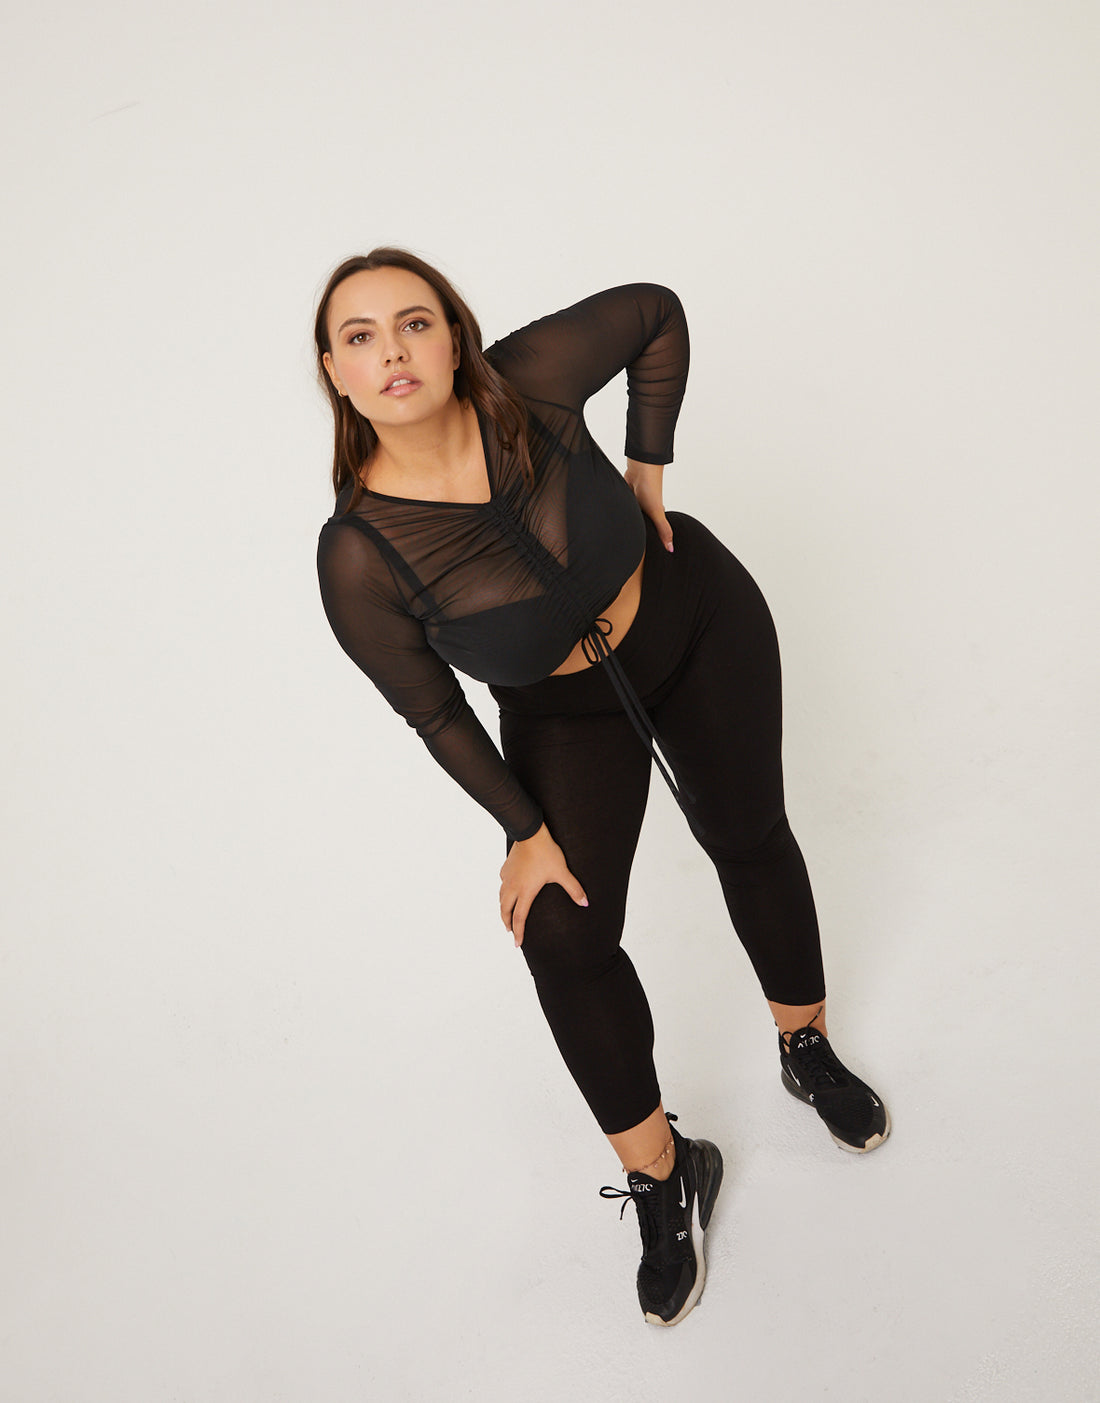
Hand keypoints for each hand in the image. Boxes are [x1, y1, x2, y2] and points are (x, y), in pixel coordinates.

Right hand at [499, 823, 587, 946]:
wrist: (530, 833)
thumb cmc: (546, 853)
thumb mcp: (562, 872)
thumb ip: (574, 889)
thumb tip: (586, 903)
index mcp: (526, 891)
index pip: (519, 918)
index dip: (518, 932)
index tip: (518, 943)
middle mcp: (513, 886)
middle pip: (505, 910)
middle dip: (507, 923)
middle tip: (510, 931)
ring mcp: (508, 877)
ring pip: (501, 897)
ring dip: (504, 908)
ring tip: (507, 914)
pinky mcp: (506, 867)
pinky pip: (502, 883)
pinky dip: (504, 892)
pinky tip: (508, 889)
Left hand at [624, 460, 672, 551]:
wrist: (640, 470)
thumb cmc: (651, 489)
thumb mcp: (657, 513)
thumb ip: (663, 530)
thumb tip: (671, 549)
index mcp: (655, 514)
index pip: (653, 530)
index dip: (651, 540)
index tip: (647, 552)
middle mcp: (645, 509)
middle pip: (641, 524)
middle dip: (638, 533)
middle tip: (631, 548)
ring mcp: (635, 504)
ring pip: (631, 517)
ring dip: (628, 522)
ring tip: (621, 538)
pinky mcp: (626, 498)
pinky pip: (623, 509)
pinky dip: (621, 514)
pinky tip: (615, 522)